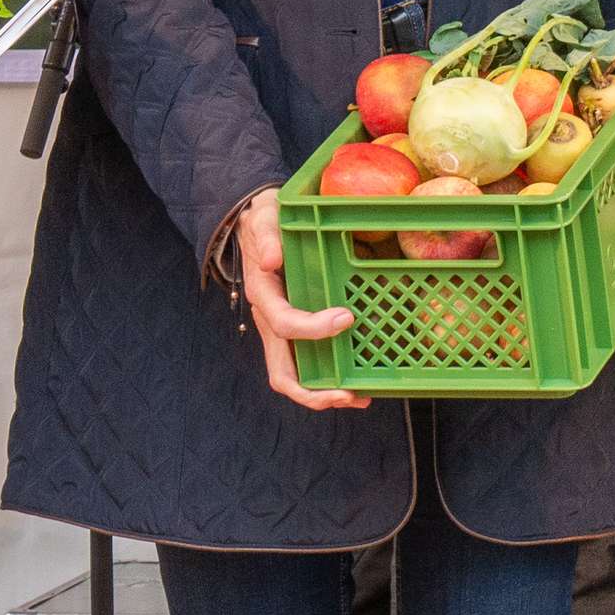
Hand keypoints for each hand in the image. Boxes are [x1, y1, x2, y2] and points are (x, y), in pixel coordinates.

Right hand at [233, 188, 365, 411]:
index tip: (346, 318)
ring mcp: (280, 331)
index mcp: (263, 296)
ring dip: (323, 393)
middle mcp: (269, 322)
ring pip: (295, 377)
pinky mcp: (293, 332)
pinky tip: (354, 382)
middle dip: (314, 391)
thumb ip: (266, 236)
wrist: (255, 225)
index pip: (284, 323)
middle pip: (282, 373)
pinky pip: (306, 364)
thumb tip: (270, 259)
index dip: (313, 328)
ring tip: (359, 397)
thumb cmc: (263, 221)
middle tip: (348, 394)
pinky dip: (328, 379)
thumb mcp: (263, 218)